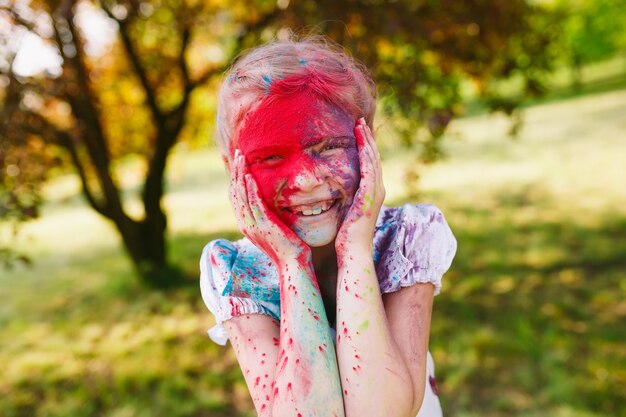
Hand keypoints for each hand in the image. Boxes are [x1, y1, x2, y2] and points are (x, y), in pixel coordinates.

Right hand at [229, 150, 310, 265]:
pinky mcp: (264, 225)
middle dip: (235, 171)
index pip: (235, 197)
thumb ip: (266, 216)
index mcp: (246, 224)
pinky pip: (253, 203)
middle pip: (235, 192)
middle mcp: (245, 224)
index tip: (238, 162)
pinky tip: (248, 176)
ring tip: (241, 158)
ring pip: (241, 195)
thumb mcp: (273, 229)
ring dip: (241, 174)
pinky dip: (249, 188)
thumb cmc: (287, 247)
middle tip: (237, 153)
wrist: (293, 263)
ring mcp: (253, 225)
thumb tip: (268, 203)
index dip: (235, 178)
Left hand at [336, 118, 384, 254]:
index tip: (358, 132)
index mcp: (372, 193)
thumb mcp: (345, 213)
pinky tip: (360, 140)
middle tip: (360, 121)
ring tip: (360, 124)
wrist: (353, 251)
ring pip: (373, 160)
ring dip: (367, 141)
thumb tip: (334, 194)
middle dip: (367, 138)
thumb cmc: (346, 237)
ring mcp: (376, 193)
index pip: (370, 164)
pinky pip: (369, 169)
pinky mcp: (370, 195)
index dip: (365, 147)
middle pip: (374, 158)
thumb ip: (344, 200)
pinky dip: (365, 153)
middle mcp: (378, 190)